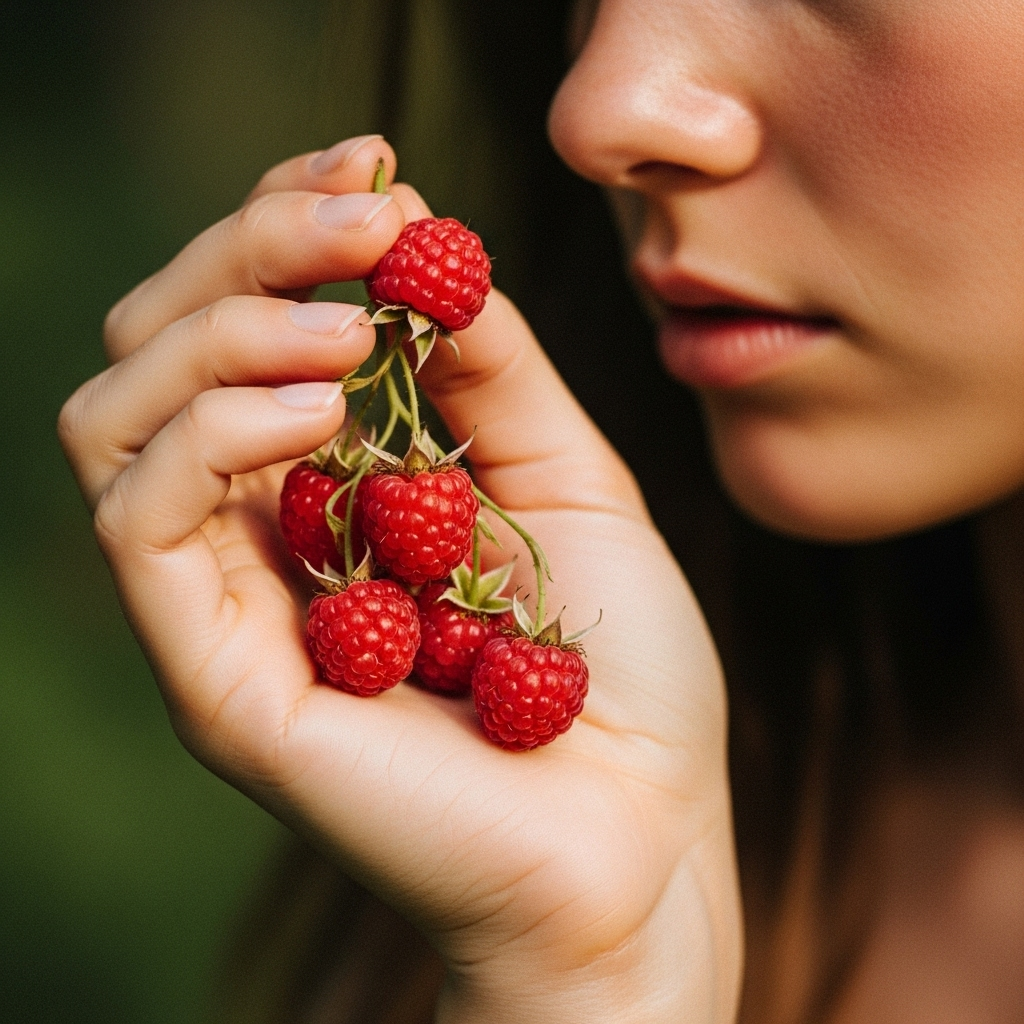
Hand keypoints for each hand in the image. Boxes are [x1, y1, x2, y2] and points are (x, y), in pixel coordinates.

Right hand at [59, 136, 741, 1023]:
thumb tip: (430, 251)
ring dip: (219, 333)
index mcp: (330, 491)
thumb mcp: (566, 481)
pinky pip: (143, 522)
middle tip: (366, 223)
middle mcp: (259, 541)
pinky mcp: (219, 680)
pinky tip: (320, 406)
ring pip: (116, 419)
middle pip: (161, 351)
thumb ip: (490, 375)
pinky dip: (216, 430)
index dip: (289, 226)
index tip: (377, 171)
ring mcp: (226, 610)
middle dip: (249, 253)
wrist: (641, 835)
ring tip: (343, 334)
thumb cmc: (617, 671)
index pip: (246, 328)